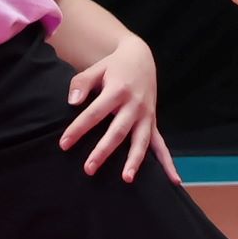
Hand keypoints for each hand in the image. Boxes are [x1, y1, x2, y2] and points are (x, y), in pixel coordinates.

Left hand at [62, 32, 174, 181]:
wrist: (141, 58)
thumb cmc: (113, 67)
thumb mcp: (96, 69)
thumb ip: (81, 83)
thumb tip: (73, 102)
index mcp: (118, 90)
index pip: (95, 113)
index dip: (78, 128)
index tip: (64, 143)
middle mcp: (134, 105)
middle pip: (117, 131)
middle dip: (103, 151)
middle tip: (88, 168)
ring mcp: (146, 115)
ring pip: (141, 141)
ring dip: (135, 160)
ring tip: (126, 178)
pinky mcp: (153, 121)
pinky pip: (161, 145)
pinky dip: (168, 163)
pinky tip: (174, 180)